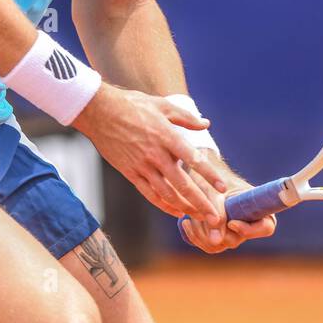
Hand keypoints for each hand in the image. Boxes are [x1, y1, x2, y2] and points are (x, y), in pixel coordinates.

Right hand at [73, 83, 227, 219]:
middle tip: (215, 216)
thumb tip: (206, 124)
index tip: (222, 187)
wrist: (100, 112)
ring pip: (167, 193)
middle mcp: (156, 154)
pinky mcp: (131, 173)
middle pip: (183, 184)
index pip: (193, 159)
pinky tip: (176, 211)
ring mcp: (142, 166)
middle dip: (201, 202)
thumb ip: (186, 117)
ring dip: (185, 207)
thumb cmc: (132, 105)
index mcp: (167, 136)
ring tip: (199, 217)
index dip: (209, 175)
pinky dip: (164, 205)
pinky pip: (149, 194)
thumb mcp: (162, 105)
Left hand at [178, 169, 277, 253]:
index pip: (266, 228)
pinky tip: (186, 222)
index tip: (231, 223)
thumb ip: (217, 212)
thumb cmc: (211, 177)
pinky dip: (195, 236)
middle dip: (213, 228)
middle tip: (199, 212)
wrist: (200, 172)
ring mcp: (232, 231)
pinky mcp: (217, 236)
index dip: (250, 230)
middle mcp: (247, 223)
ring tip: (192, 214)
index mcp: (257, 207)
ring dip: (201, 232)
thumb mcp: (214, 190)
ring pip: (218, 245)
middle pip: (234, 240)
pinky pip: (208, 246)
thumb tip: (216, 240)